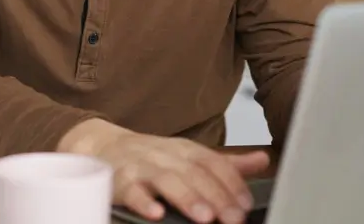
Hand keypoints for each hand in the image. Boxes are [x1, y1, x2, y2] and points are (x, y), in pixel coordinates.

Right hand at [59, 120, 269, 223]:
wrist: (101, 146)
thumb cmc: (149, 157)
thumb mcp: (187, 156)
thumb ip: (224, 164)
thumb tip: (262, 160)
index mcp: (184, 150)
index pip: (213, 162)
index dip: (231, 183)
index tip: (245, 204)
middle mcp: (164, 155)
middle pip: (193, 172)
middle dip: (215, 195)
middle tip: (232, 218)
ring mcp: (140, 167)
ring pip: (165, 180)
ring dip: (186, 197)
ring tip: (204, 217)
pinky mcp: (119, 181)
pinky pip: (130, 191)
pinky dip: (143, 202)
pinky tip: (156, 213)